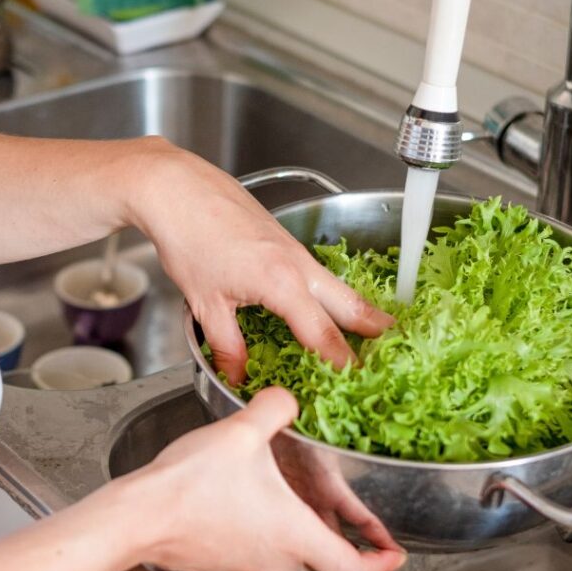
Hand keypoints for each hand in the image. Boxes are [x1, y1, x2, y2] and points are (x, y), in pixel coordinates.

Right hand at [117, 388, 404, 570]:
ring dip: (301, 526)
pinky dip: (269, 526)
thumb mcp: (242, 433)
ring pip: (291, 550)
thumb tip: (286, 399)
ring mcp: (250, 563)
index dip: (382, 563)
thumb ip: (275, 409)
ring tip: (299, 494)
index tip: (395, 554)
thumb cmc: (188, 488)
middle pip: (326, 557)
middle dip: (343, 535)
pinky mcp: (226, 560)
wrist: (137, 517)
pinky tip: (253, 495)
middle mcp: (277, 558)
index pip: (357, 569)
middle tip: (356, 517)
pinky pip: (260, 547)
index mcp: (296, 535)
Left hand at [126, 138, 393, 383]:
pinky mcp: (283, 238)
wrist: (176, 189)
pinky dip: (328, 289)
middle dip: (373, 326)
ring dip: (353, 306)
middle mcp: (296, 264)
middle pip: (347, 302)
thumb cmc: (188, 237)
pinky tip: (322, 300)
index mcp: (281, 284)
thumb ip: (227, 347)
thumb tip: (238, 375)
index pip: (323, 334)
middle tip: (395, 347)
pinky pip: (316, 270)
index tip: (357, 381)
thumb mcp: (206, 305)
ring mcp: (292, 248)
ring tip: (371, 326)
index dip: (342, 362)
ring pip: (334, 284)